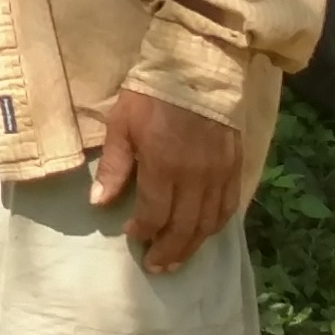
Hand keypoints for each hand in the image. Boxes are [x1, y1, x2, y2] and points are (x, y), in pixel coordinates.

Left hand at [84, 84, 249, 273]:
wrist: (196, 67)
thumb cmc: (151, 95)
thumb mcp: (121, 125)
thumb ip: (114, 168)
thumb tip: (99, 203)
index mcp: (164, 167)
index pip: (156, 215)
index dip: (144, 231)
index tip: (132, 236)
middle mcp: (196, 177)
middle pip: (184, 227)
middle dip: (168, 251)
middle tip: (156, 267)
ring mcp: (219, 174)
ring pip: (209, 223)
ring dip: (192, 246)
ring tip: (177, 261)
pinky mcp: (235, 167)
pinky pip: (229, 207)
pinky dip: (216, 226)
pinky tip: (204, 234)